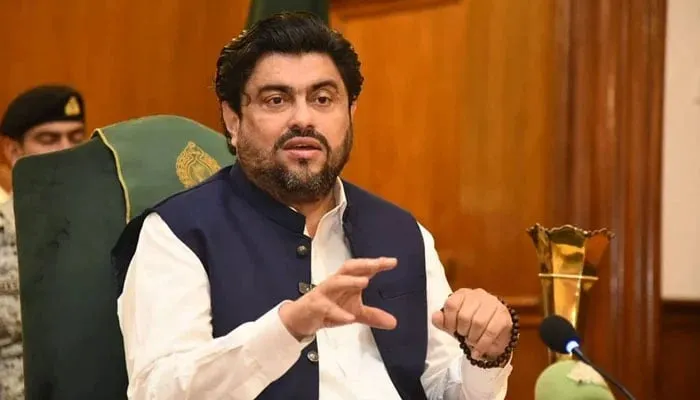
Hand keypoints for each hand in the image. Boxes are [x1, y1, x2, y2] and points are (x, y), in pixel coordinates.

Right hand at [279, 257, 397, 339]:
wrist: (300, 319)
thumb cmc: (327, 309)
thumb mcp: (354, 313)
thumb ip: (372, 316)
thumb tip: (394, 323)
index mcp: (345, 282)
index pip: (361, 269)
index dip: (376, 264)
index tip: (392, 262)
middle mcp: (334, 283)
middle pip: (348, 268)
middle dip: (363, 264)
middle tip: (378, 264)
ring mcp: (323, 293)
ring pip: (336, 282)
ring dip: (349, 281)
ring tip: (365, 282)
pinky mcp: (314, 307)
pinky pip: (326, 307)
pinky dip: (338, 312)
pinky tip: (349, 317)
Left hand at [431, 288, 512, 358]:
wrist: (492, 334)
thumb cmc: (470, 326)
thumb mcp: (453, 324)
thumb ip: (442, 321)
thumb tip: (436, 317)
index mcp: (463, 294)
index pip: (452, 304)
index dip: (449, 321)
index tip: (451, 330)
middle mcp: (478, 295)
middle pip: (465, 315)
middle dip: (462, 331)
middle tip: (464, 337)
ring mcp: (493, 304)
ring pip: (478, 323)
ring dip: (473, 338)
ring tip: (471, 343)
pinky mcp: (503, 316)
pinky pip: (491, 331)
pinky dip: (482, 345)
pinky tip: (477, 352)